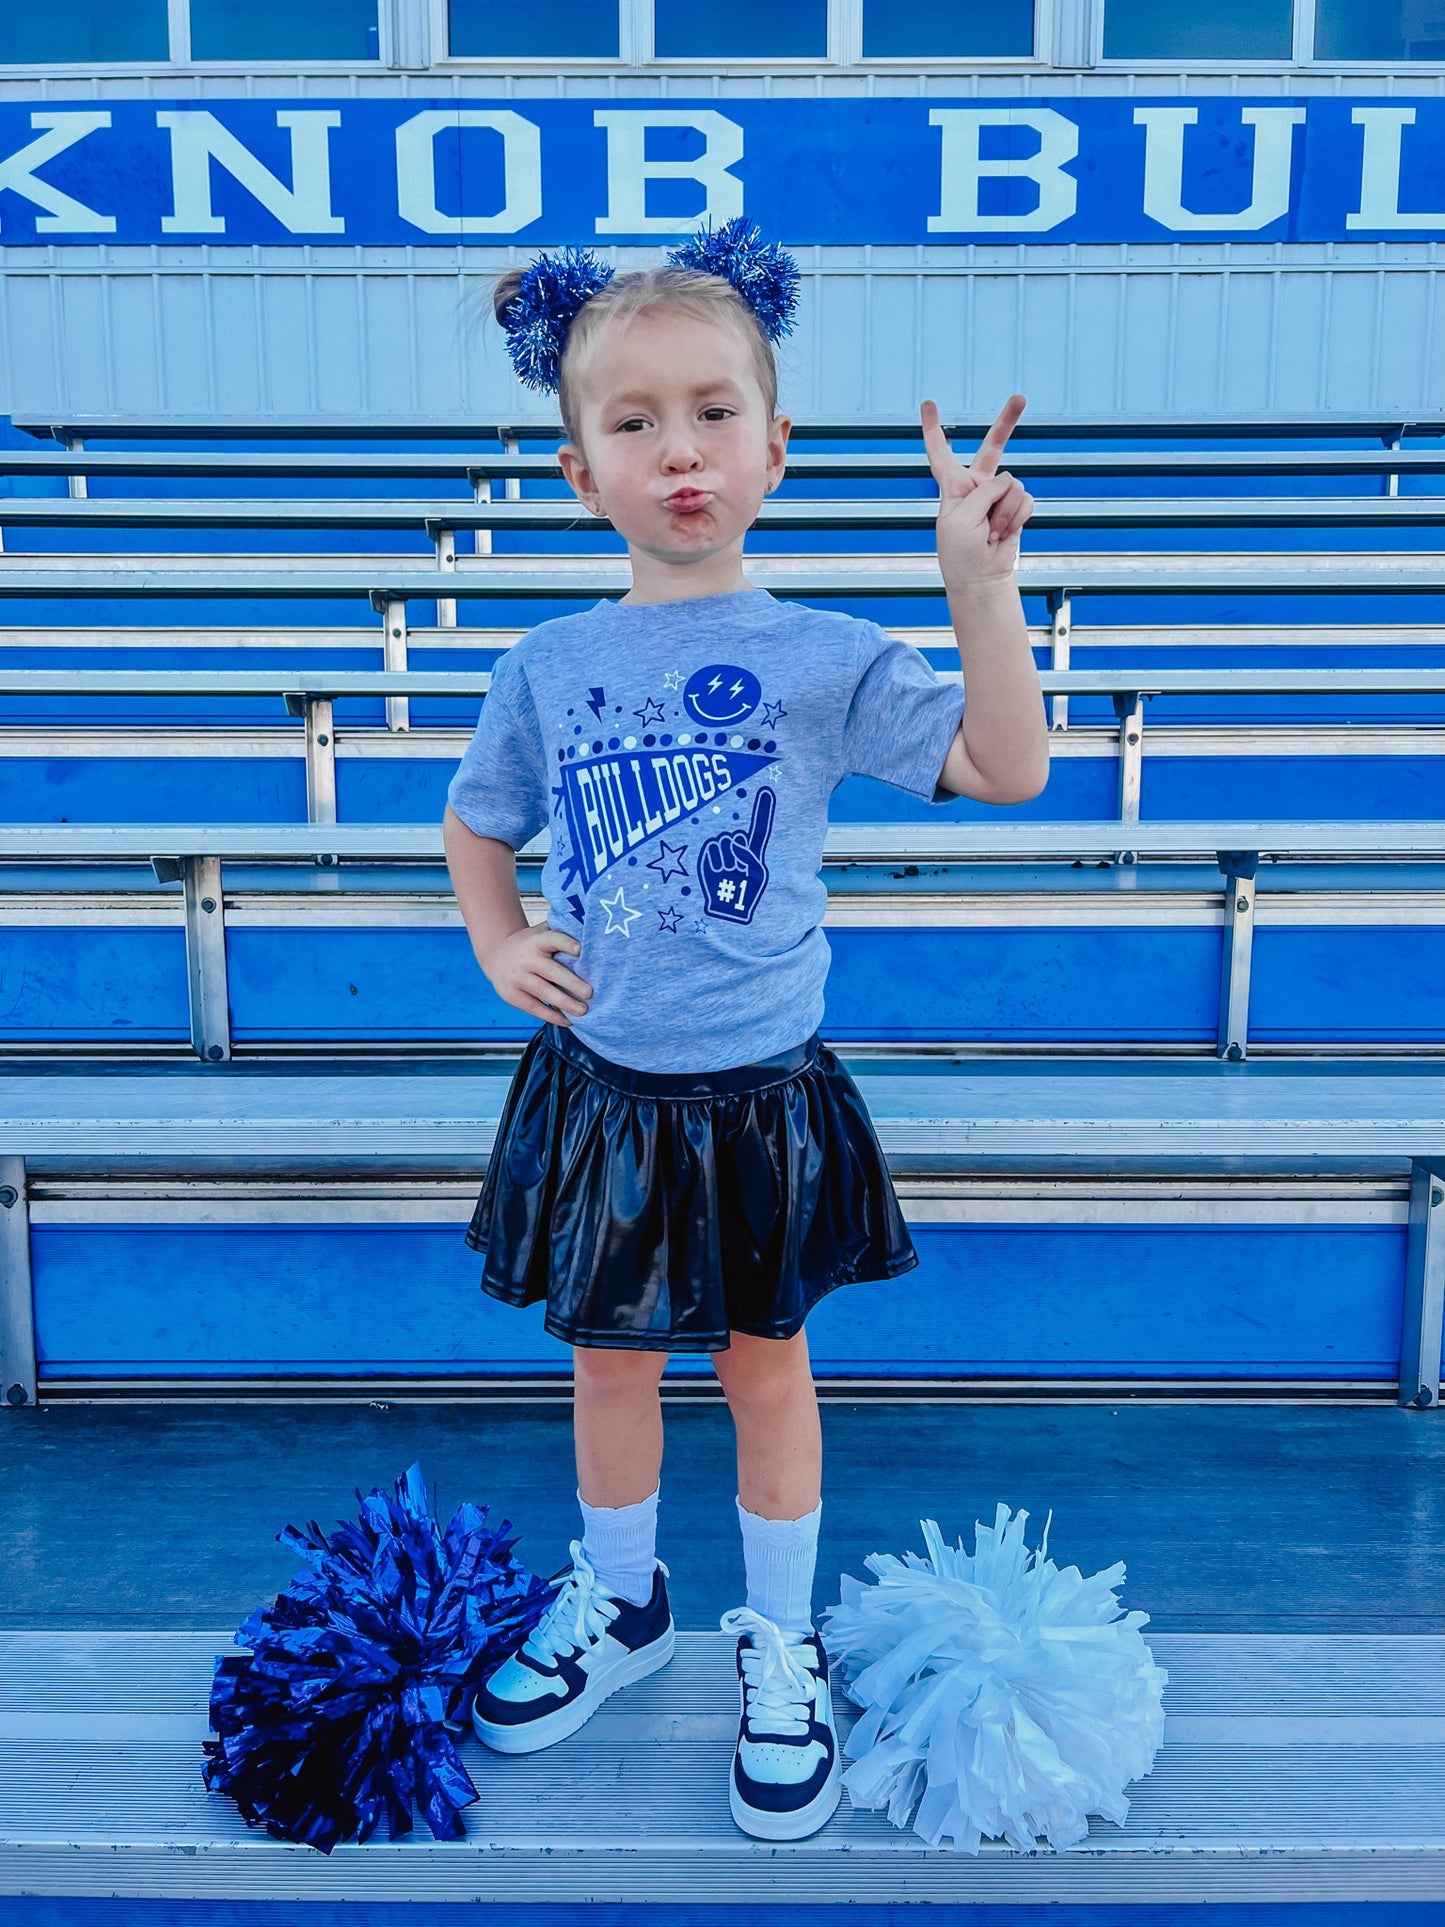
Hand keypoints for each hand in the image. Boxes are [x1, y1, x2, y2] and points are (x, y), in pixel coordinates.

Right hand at [483, 922, 592, 1026]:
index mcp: (536, 941)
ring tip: (583, 1011)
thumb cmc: (530, 945)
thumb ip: (561, 933)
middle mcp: (526, 959)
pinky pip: (534, 1008)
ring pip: (542, 992)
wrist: (496, 954)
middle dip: (571, 982)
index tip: (580, 950)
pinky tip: (568, 1020)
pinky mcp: (512, 995)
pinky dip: (552, 1016)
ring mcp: (517, 978)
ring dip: (564, 1003)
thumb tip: (591, 936)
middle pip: (550, 971)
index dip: (566, 943)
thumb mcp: (540, 933)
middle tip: (589, 993)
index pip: (552, 939)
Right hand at [698, 786, 773, 924]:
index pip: (759, 827)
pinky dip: (715, 859)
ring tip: (729, 874)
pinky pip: (711, 847)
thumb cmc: (746, 895)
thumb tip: (733, 841)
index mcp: (753, 851)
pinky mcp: (707, 857)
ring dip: (727, 858)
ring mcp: (722, 852)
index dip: (763, 809)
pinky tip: (719, 872)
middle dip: (737, 852)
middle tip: (739, 870)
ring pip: (723, 840)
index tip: (767, 790)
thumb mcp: (758, 873)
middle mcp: (737, 848)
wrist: (728, 910)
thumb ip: (749, 854)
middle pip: (736, 835)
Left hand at [921, 393, 1034, 591]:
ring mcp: (999, 496)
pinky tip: (1002, 534)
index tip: (927, 403)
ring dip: (1003, 513)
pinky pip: (1025, 500)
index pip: (940, 453)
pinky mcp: (1017, 508)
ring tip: (989, 533)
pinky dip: (1015, 519)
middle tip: (1020, 397)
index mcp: (952, 487)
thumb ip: (982, 493)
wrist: (981, 578)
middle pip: (993, 447)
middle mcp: (977, 486)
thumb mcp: (960, 519)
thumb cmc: (960, 553)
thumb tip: (1009, 482)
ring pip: (1012, 484)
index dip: (933, 428)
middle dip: (1007, 422)